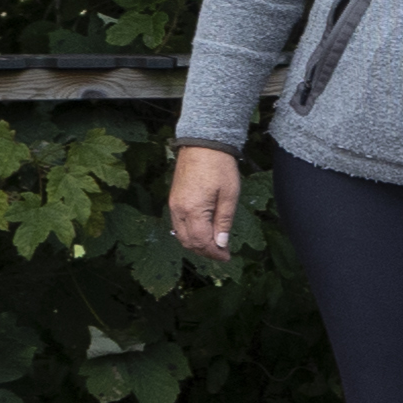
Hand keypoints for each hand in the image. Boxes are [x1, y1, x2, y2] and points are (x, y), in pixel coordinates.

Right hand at [167, 144, 241, 262]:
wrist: (202, 145)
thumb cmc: (219, 167)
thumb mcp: (229, 195)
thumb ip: (224, 221)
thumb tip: (221, 243)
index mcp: (193, 210)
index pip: (201, 241)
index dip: (214, 253)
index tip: (227, 257)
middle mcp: (179, 210)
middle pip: (188, 242)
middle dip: (205, 252)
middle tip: (222, 254)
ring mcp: (174, 205)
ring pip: (181, 235)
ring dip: (196, 244)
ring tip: (214, 247)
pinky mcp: (174, 200)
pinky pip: (178, 224)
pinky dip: (189, 234)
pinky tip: (202, 233)